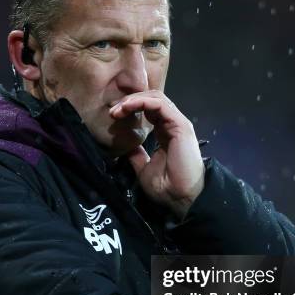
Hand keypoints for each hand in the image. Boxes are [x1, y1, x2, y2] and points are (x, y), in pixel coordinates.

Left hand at [109, 90, 204, 219]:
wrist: (181, 197)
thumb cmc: (166, 186)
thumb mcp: (144, 168)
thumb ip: (137, 155)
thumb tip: (126, 146)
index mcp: (165, 133)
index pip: (149, 110)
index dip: (130, 108)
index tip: (113, 116)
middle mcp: (172, 125)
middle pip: (151, 100)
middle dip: (129, 101)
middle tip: (113, 111)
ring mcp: (177, 123)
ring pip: (155, 98)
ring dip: (134, 99)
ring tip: (119, 108)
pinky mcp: (180, 124)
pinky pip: (160, 104)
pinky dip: (142, 101)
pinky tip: (129, 106)